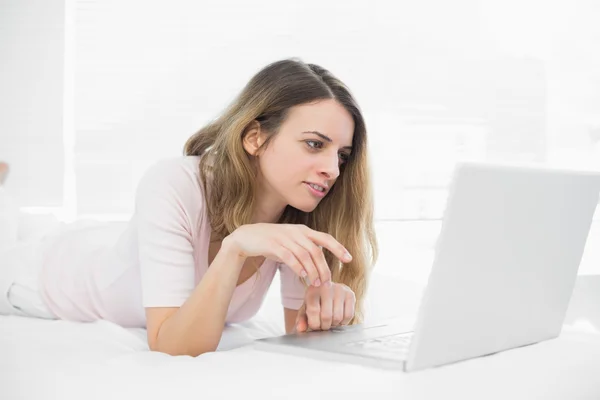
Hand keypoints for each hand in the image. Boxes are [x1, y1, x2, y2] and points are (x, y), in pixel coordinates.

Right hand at [225, 223, 351, 286]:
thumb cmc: (271, 242)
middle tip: (327, 282)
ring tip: (316, 284)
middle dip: (324, 267)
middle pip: (316, 250)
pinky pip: (289, 256)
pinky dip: (297, 267)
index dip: (338, 248)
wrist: (246, 237)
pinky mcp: (273, 244)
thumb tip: (320, 263)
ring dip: (312, 270)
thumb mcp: (291, 242)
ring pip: (304, 254)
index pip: (325, 238)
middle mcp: (296, 232)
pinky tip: (302, 276)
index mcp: (303, 230)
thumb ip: (305, 249)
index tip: (349, 259)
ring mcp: (284, 237)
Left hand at [294, 282, 355, 331]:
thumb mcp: (306, 309)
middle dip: (324, 326)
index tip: (315, 325)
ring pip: (338, 317)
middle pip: (326, 316)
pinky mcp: (350, 294)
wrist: (329, 291)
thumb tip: (301, 328)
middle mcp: (326, 287)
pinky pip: (349, 315)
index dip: (315, 324)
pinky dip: (343, 322)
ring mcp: (340, 290)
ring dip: (334, 325)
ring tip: (330, 321)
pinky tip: (338, 319)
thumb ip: (302, 319)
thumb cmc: (316, 302)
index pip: (314, 311)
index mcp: (312, 290)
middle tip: (323, 325)